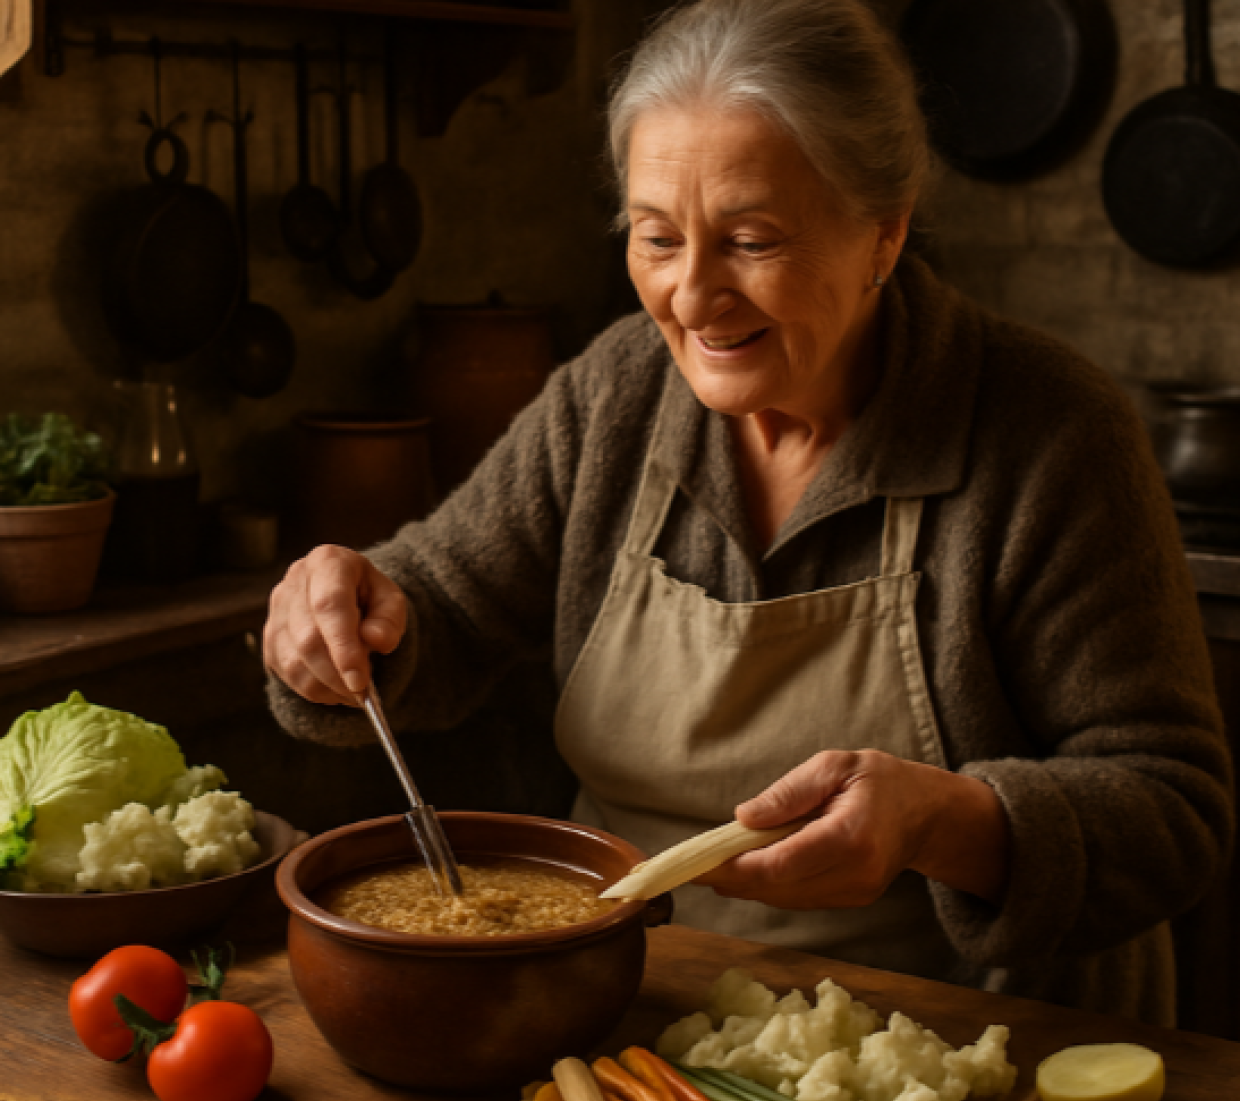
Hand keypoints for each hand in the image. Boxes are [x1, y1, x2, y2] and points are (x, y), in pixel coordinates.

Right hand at [263, 545, 406, 705]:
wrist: (347, 596)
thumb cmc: (369, 597)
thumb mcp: (391, 600)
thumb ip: (389, 619)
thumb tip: (375, 640)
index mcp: (328, 562)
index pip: (329, 606)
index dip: (343, 646)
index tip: (359, 680)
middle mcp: (294, 581)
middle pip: (308, 638)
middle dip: (337, 675)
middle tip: (363, 694)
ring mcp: (276, 610)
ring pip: (294, 661)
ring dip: (326, 687)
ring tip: (354, 694)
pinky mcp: (269, 637)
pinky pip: (286, 673)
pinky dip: (313, 690)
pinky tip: (336, 690)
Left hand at [695, 749, 1009, 907]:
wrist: (924, 812)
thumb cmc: (877, 780)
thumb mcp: (833, 766)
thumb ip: (789, 793)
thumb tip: (743, 818)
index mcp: (852, 838)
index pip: (784, 863)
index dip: (739, 868)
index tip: (702, 863)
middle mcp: (856, 875)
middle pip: (780, 888)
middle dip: (733, 880)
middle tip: (693, 867)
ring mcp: (855, 894)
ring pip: (786, 898)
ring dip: (747, 886)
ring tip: (711, 868)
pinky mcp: (851, 900)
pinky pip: (799, 897)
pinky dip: (769, 886)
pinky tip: (745, 871)